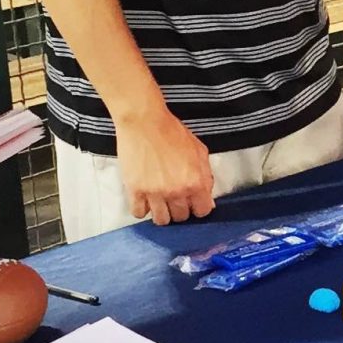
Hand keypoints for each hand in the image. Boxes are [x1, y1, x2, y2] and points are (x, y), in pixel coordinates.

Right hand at [117, 104, 215, 225]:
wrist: (144, 122)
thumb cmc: (172, 132)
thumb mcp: (199, 151)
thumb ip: (206, 175)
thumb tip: (207, 195)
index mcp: (195, 181)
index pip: (202, 211)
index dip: (199, 207)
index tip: (194, 203)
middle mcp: (176, 191)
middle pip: (181, 217)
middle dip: (181, 210)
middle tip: (175, 199)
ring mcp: (155, 193)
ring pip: (161, 220)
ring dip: (162, 213)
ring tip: (160, 202)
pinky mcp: (135, 190)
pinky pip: (139, 213)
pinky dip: (143, 209)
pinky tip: (145, 199)